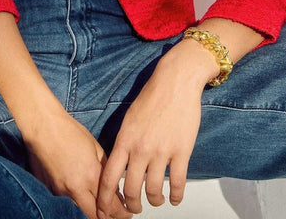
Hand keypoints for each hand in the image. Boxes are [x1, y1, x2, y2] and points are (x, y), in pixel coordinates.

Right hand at [24, 109, 131, 218]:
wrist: (44, 127)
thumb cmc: (69, 131)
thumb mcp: (95, 147)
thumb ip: (105, 169)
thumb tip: (114, 186)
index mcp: (91, 176)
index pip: (111, 205)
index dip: (121, 212)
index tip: (127, 212)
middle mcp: (75, 188)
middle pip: (96, 217)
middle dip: (108, 218)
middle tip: (116, 214)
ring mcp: (60, 192)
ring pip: (80, 213)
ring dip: (92, 213)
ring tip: (100, 207)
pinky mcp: (49, 191)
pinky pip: (66, 205)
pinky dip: (76, 204)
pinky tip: (82, 197)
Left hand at [96, 40, 215, 216]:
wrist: (176, 80)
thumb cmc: (153, 95)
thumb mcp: (129, 118)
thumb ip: (124, 141)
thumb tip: (121, 163)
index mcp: (125, 140)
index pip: (109, 178)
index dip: (105, 199)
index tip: (104, 210)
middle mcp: (140, 149)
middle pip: (131, 190)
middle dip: (132, 205)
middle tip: (134, 208)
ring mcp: (161, 151)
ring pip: (154, 190)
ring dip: (155, 201)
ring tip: (157, 201)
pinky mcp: (181, 151)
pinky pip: (177, 183)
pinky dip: (175, 196)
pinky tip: (174, 198)